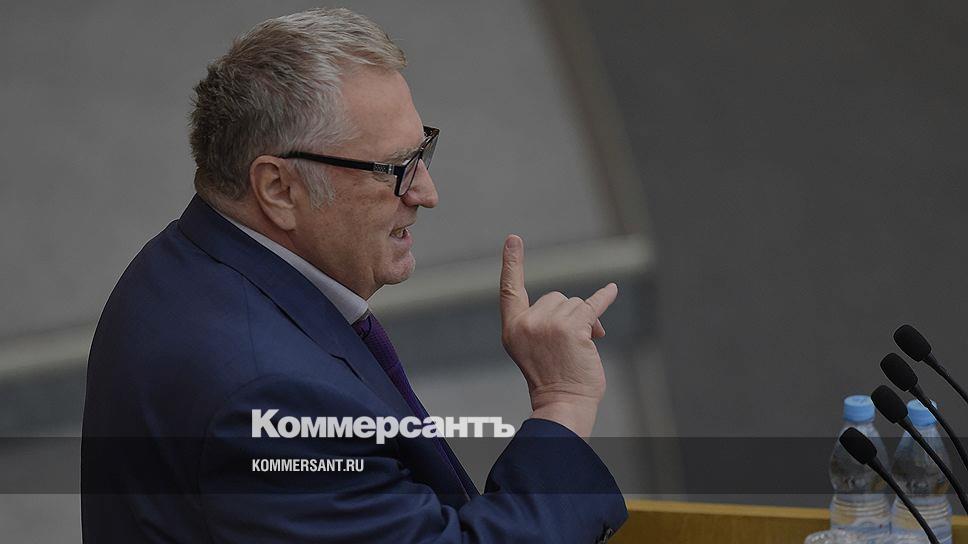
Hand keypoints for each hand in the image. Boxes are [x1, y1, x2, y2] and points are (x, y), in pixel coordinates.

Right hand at [499, 234, 618, 436]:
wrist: (564, 403)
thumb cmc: (551, 379)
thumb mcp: (533, 347)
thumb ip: (544, 322)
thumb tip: (582, 307)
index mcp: (512, 329)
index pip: (509, 290)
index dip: (511, 263)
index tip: (513, 239)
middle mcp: (527, 323)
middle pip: (555, 297)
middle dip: (568, 315)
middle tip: (570, 345)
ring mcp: (549, 324)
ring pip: (575, 304)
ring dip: (584, 322)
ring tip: (582, 349)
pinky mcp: (573, 327)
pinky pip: (593, 306)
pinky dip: (605, 299)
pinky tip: (612, 290)